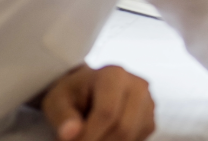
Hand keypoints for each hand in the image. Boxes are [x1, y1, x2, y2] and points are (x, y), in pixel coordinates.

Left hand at [40, 64, 154, 140]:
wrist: (87, 90)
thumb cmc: (71, 94)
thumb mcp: (57, 101)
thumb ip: (63, 117)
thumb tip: (70, 134)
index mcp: (114, 75)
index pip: (107, 113)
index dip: (89, 136)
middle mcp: (137, 85)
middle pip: (123, 127)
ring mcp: (147, 102)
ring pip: (131, 136)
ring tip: (90, 139)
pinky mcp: (150, 118)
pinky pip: (137, 139)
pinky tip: (103, 136)